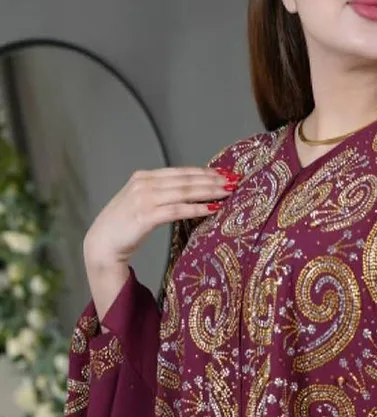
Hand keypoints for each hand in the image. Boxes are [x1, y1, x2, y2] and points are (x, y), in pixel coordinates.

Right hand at [83, 165, 240, 268]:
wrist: (102, 244)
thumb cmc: (125, 225)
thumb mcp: (142, 201)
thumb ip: (162, 193)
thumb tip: (191, 191)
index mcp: (144, 177)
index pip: (181, 172)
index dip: (204, 172)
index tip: (225, 173)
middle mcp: (144, 183)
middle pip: (186, 180)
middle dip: (212, 180)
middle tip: (234, 181)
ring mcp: (144, 198)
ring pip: (184, 192)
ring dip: (209, 192)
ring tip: (228, 193)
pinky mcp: (145, 215)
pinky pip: (177, 210)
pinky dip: (196, 208)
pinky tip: (212, 209)